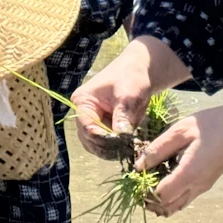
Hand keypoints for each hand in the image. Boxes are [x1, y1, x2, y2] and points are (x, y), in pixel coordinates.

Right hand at [71, 39, 156, 160]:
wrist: (140, 72)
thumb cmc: (131, 78)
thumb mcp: (128, 95)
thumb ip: (123, 116)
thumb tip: (121, 138)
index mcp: (82, 102)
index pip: (88, 128)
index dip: (103, 139)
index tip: (122, 144)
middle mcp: (82, 113)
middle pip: (88, 140)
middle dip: (106, 147)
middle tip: (126, 151)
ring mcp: (92, 121)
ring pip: (95, 145)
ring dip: (110, 150)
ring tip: (128, 150)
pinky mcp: (102, 127)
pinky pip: (105, 144)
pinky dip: (115, 148)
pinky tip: (128, 147)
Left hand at [136, 85, 222, 216]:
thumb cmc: (211, 124)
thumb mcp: (181, 130)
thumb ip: (158, 148)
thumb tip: (138, 165)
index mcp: (190, 173)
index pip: (160, 196)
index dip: (144, 190)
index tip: (134, 176)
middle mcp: (197, 186)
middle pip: (166, 207)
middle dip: (148, 199)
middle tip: (136, 182)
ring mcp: (203, 187)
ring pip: (176, 206)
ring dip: (158, 200)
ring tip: (146, 182)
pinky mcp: (206, 184)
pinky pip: (184, 199)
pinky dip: (170, 197)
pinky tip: (161, 181)